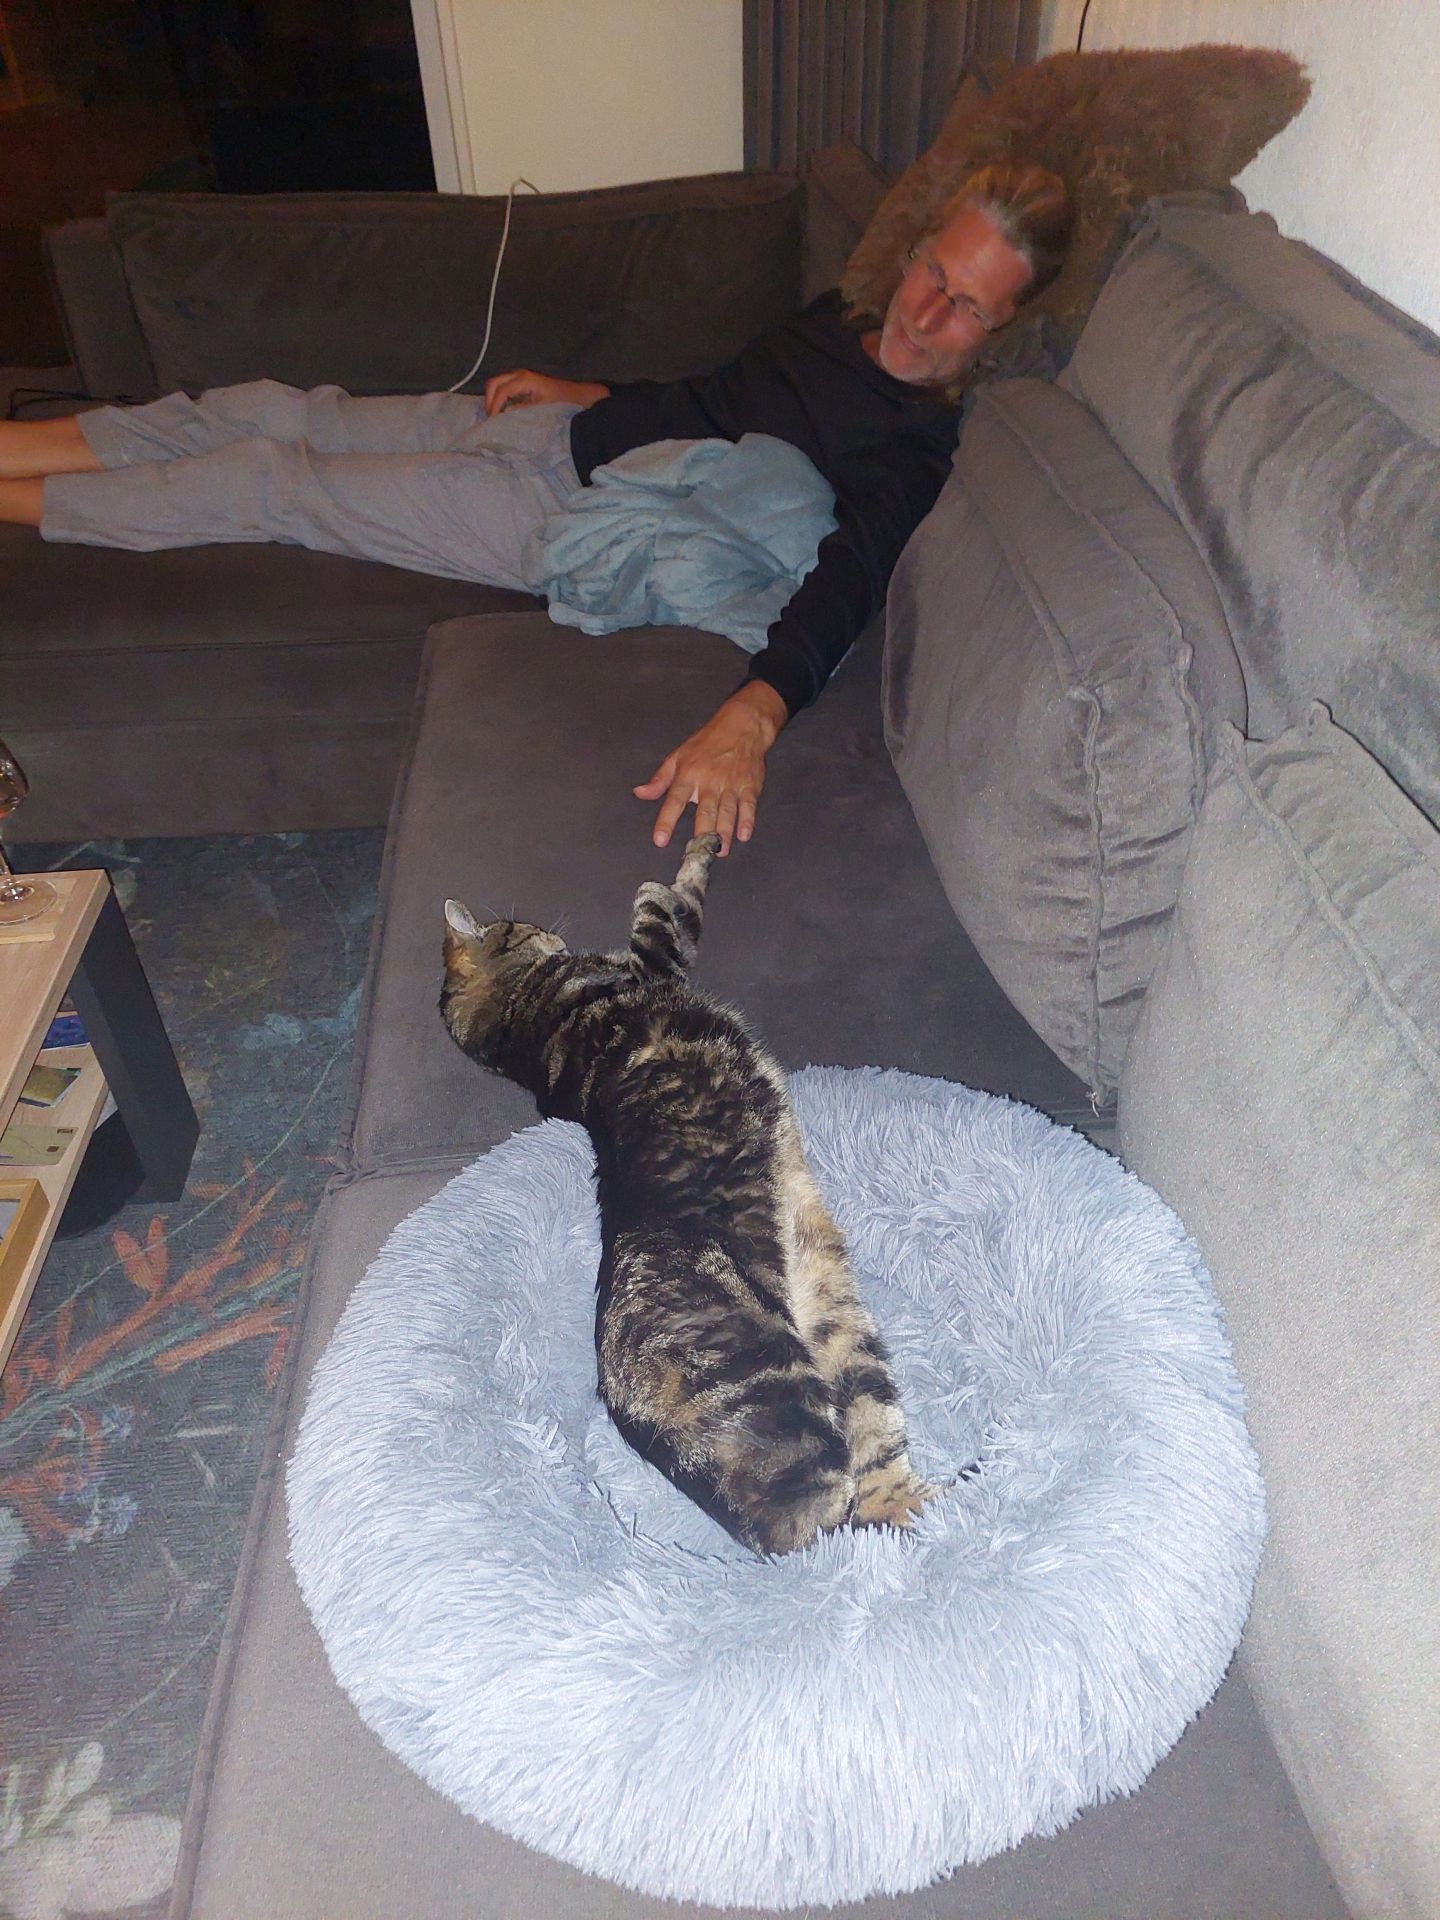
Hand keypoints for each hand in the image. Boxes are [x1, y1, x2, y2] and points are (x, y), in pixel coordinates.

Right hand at [483, 369, 609, 417]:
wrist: (575, 395)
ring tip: (495, 416)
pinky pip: (502, 387)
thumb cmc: (562, 401)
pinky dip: (498, 398)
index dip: (494, 407)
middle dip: (489, 401)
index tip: (493, 422)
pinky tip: (502, 411)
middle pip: (493, 383)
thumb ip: (522, 411)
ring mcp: (519, 376)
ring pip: (496, 384)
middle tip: (490, 419)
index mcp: (525, 379)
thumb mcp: (542, 409)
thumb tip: (504, 416)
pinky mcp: (520, 381)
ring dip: (492, 399)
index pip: (501, 391)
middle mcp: (519, 374)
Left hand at [634, 682, 788, 855]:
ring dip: (724, 834)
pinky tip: (743, 836)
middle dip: (702, 834)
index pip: (674, 801)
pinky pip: (748, 806)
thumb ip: (660, 780)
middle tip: (700, 854)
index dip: (666, 821)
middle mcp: (709, 781)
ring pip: (727, 812)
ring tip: (720, 851)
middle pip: (705, 811)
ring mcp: (731, 784)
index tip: (660, 840)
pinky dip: (747, 821)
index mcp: (688, 775)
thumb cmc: (707, 743)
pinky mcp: (750, 785)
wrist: (742, 726)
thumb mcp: (678, 757)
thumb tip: (640, 793)